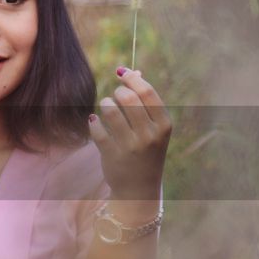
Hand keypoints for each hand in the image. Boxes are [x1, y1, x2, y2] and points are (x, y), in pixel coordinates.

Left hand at [88, 67, 171, 199]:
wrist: (140, 188)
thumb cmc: (147, 150)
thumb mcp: (153, 128)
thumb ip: (145, 99)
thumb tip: (133, 70)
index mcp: (164, 125)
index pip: (147, 92)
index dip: (131, 78)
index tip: (121, 73)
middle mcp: (150, 136)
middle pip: (129, 98)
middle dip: (118, 91)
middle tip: (116, 95)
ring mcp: (131, 147)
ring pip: (110, 110)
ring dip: (105, 103)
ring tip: (107, 107)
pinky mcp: (112, 156)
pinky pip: (97, 128)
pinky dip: (94, 122)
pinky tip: (96, 123)